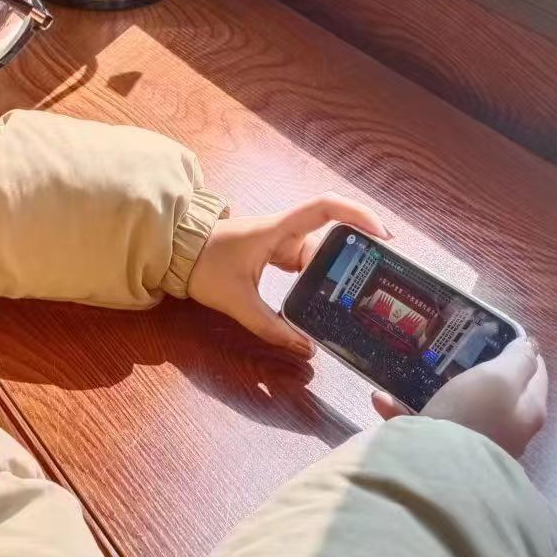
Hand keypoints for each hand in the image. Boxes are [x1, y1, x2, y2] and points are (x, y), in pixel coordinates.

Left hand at [188, 195, 391, 355]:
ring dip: (333, 275)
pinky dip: (317, 279)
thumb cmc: (202, 266)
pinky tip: (326, 300)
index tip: (382, 233)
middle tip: (373, 282)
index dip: (357, 214)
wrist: (175, 254)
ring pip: (318, 257)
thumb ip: (270, 327)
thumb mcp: (237, 301)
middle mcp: (284, 232)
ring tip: (352, 299)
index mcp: (277, 230)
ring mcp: (280, 242)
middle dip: (350, 261)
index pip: (325, 208)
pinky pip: (305, 264)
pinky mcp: (275, 254)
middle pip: (328, 243)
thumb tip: (305, 348)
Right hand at [372, 336, 547, 458]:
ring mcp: (479, 448)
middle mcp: (509, 432)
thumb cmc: (472, 416)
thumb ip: (517, 359)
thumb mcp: (499, 378)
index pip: (536, 373)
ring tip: (418, 375)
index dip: (519, 350)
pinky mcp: (448, 460)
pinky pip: (425, 430)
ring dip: (438, 393)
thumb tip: (531, 347)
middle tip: (458, 354)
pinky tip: (382, 401)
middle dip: (480, 374)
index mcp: (528, 411)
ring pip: (460, 412)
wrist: (436, 472)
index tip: (495, 335)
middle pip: (498, 394)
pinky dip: (406, 415)